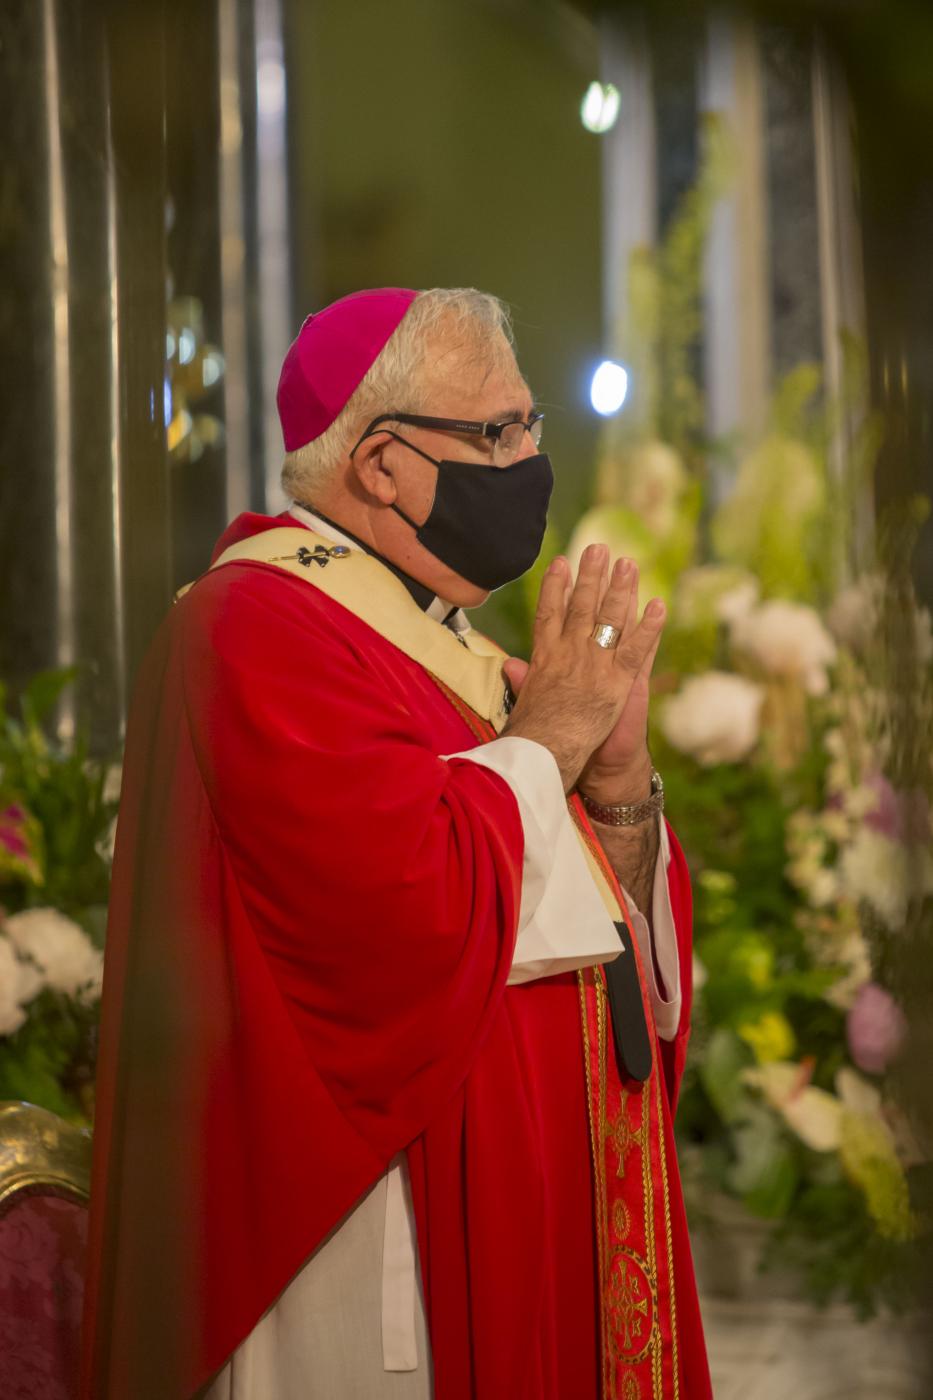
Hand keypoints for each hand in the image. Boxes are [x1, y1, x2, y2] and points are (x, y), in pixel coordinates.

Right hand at [501, 545, 665, 792]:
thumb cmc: (533, 735)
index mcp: (544, 658)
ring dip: (621, 589)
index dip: (555, 586)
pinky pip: (637, 649)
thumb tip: (510, 663)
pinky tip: (658, 605)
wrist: (549, 757)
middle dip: (591, 575)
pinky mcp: (618, 683)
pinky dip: (650, 627)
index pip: (549, 613)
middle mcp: (569, 654)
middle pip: (582, 606)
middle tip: (599, 549)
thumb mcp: (522, 701)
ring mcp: (595, 666)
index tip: (560, 562)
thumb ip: (522, 678)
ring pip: (610, 619)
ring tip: (628, 563)